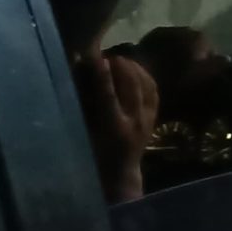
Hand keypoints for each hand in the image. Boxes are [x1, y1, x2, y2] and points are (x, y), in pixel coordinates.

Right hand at [77, 48, 160, 201]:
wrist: (120, 174)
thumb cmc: (94, 155)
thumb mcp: (84, 134)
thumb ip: (82, 108)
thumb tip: (76, 79)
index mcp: (114, 129)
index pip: (109, 96)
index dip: (103, 76)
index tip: (97, 58)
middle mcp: (135, 122)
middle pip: (131, 86)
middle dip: (120, 67)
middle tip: (107, 56)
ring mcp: (148, 119)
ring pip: (146, 85)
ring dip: (133, 69)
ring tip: (119, 59)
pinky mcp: (155, 117)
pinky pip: (153, 90)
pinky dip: (144, 76)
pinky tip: (134, 69)